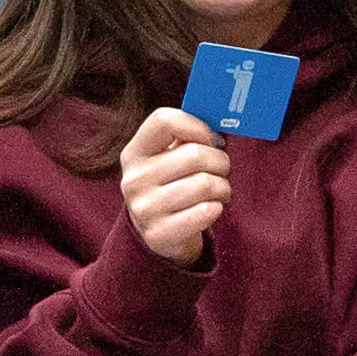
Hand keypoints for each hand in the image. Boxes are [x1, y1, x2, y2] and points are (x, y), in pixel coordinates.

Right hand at [119, 107, 229, 266]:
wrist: (158, 234)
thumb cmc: (171, 186)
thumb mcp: (166, 158)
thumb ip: (185, 137)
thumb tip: (221, 122)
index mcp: (134, 153)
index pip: (164, 121)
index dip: (197, 127)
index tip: (211, 140)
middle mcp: (133, 180)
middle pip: (195, 155)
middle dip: (220, 161)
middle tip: (222, 169)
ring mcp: (144, 209)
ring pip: (205, 184)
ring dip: (223, 187)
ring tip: (219, 191)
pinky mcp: (160, 234)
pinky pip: (206, 211)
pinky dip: (217, 208)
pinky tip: (212, 208)